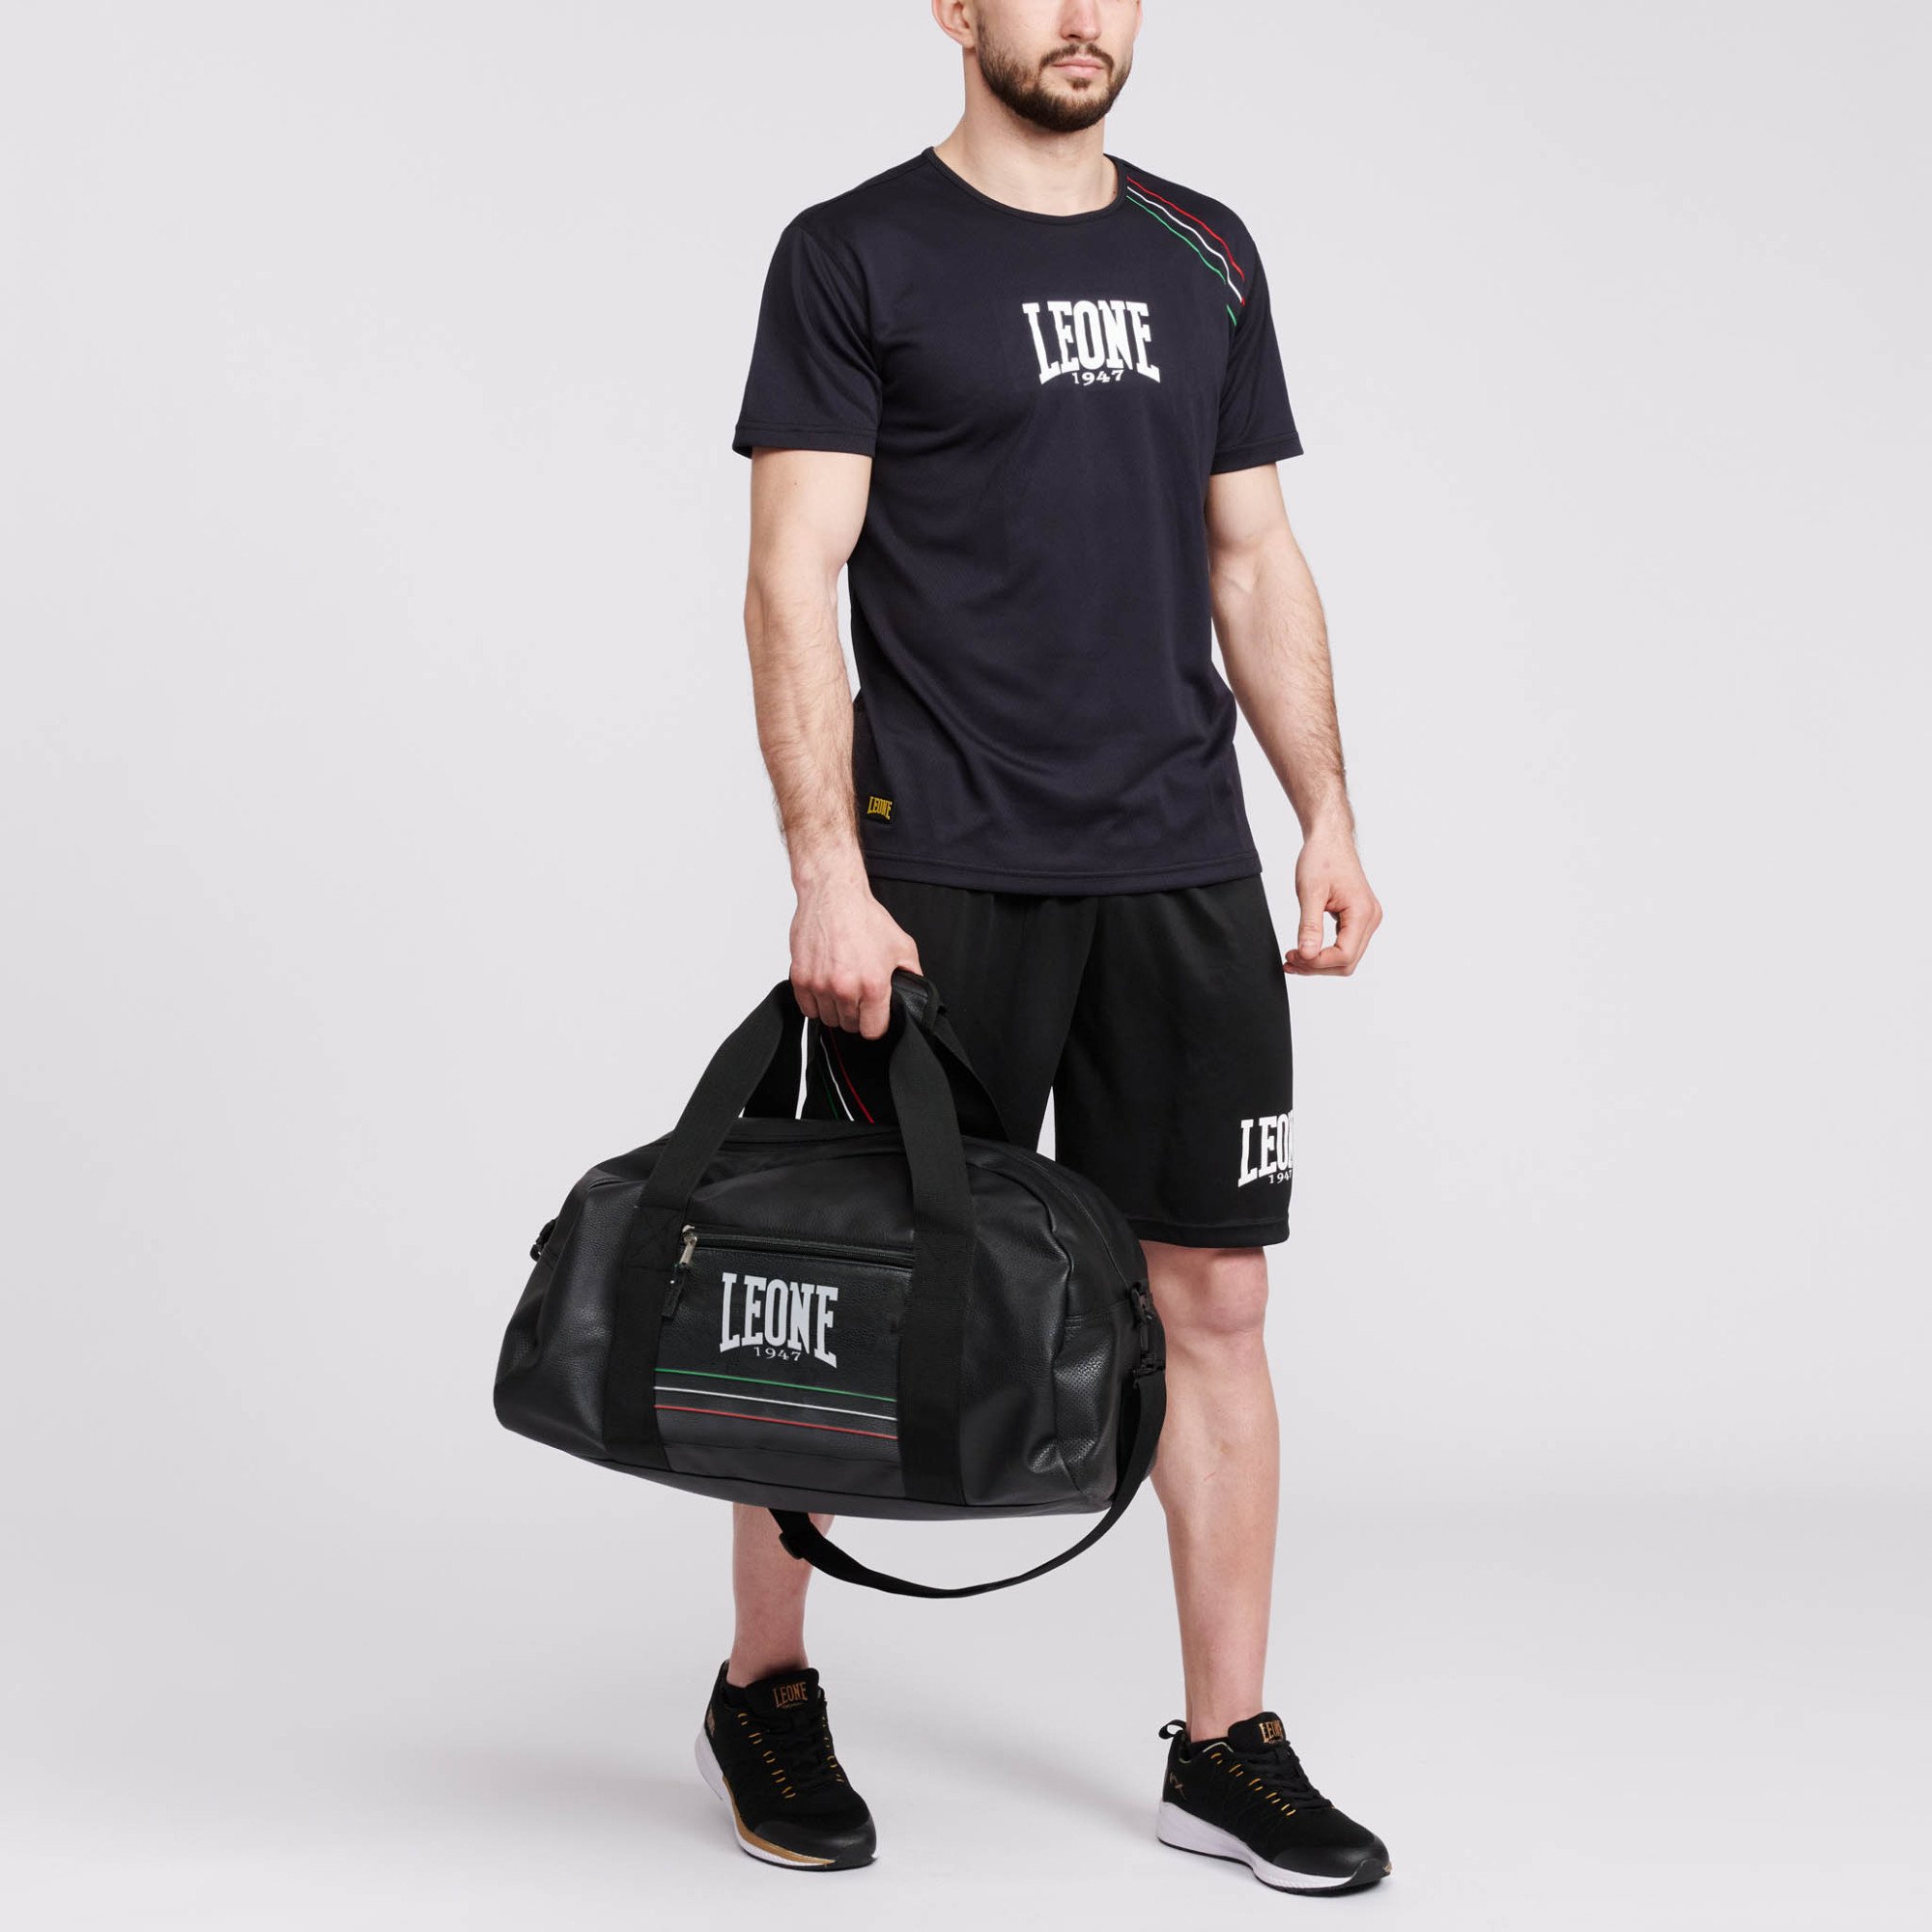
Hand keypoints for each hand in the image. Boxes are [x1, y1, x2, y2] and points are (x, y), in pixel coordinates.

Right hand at [790, 873, 922, 1036]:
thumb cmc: (864, 917)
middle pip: (849, 1026)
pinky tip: (825, 987)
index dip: (876, 1024)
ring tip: (841, 987)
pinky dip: (816, 1003)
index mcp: (873, 985)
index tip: (874, 1015)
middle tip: (858, 994)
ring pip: (828, 1019)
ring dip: (835, 1009)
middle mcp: (845, 988)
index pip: (873, 1031)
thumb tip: (914, 993)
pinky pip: (807, 1008)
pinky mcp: (800, 978)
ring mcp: (820, 984)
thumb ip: (912, 975)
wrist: (833, 896)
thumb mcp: (902, 946)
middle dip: (856, 1014)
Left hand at [1286, 832, 1382, 975]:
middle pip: (1347, 962)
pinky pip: (1345, 945)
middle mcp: (1370, 919)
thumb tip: (1306, 955)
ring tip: (1293, 957)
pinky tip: (1305, 950)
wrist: (1330, 840)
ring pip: (1346, 957)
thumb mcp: (1310, 892)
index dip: (1317, 963)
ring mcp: (1367, 920)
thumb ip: (1309, 926)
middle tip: (1289, 959)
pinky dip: (1325, 953)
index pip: (1344, 955)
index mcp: (1362, 912)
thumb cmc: (1322, 858)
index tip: (1292, 956)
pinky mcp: (1358, 919)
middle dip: (1317, 966)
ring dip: (1320, 963)